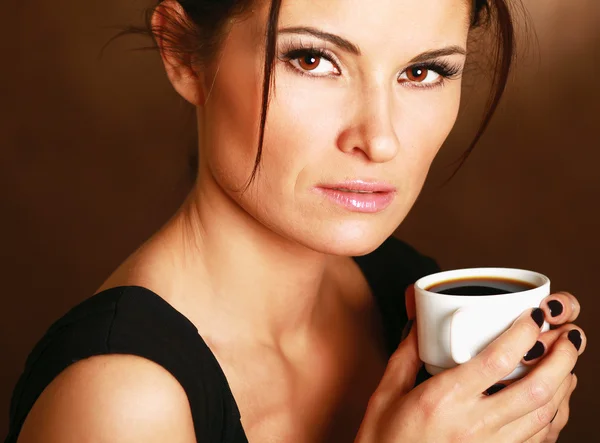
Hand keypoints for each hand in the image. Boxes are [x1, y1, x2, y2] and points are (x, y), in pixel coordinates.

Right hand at [354, 287, 585, 442]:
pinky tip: (556, 398)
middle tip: (568, 336)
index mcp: (443, 400)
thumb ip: (407, 354)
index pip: (495, 361)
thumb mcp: (386, 393)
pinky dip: (556, 415)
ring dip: (564, 385)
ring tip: (568, 361)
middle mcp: (472, 425)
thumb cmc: (384, 440)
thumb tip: (421, 322)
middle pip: (535, 390)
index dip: (523, 334)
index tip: (533, 315)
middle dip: (561, 358)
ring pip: (545, 416)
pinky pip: (539, 439)